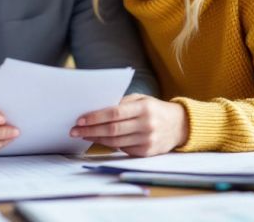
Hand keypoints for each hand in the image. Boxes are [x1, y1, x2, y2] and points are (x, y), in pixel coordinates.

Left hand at [70, 94, 187, 156]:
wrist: (180, 125)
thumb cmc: (154, 109)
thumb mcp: (141, 100)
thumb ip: (121, 103)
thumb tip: (95, 109)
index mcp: (144, 108)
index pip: (114, 113)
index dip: (95, 117)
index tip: (80, 119)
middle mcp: (146, 125)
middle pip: (112, 129)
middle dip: (90, 130)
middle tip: (74, 130)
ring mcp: (147, 140)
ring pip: (115, 142)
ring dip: (95, 139)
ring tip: (83, 134)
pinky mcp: (146, 152)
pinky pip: (122, 149)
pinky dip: (108, 144)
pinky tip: (98, 140)